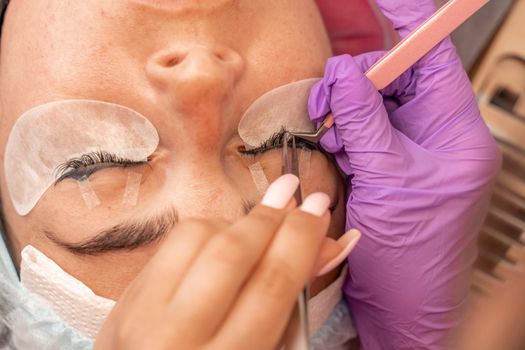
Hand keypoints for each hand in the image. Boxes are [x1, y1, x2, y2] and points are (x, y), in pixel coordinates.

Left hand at [95, 175, 337, 349]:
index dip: (302, 236)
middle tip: (293, 192)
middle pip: (231, 251)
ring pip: (196, 235)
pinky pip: (172, 243)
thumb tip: (331, 243)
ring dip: (236, 222)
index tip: (318, 207)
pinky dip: (205, 231)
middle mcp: (178, 336)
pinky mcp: (126, 297)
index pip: (272, 282)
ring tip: (258, 226)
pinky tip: (222, 239)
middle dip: (270, 215)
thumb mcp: (265, 348)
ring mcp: (144, 313)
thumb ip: (292, 300)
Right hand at [308, 0, 501, 347]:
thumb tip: (346, 72)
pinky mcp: (382, 164)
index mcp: (455, 132)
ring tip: (332, 135)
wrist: (400, 304)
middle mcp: (433, 135)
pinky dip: (340, 132)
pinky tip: (334, 147)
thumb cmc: (413, 254)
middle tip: (330, 97)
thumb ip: (365, 120)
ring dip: (344, 111)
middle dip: (358, 81)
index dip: (410, 20)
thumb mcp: (390, 178)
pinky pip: (357, 129)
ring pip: (369, 103)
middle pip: (394, 78)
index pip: (435, 58)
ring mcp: (406, 150)